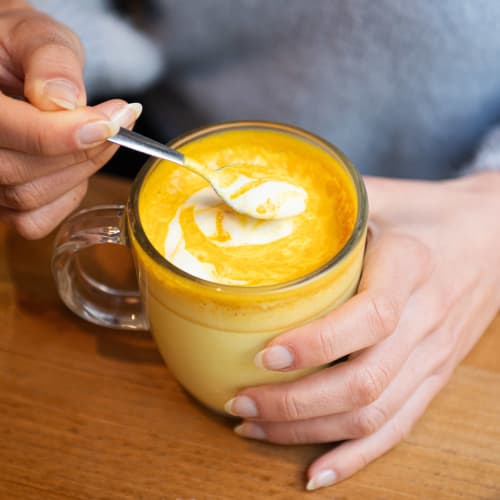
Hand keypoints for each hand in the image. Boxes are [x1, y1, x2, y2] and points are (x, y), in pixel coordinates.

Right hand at [0, 1, 140, 238]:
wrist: (9, 64)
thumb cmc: (19, 47)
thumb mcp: (36, 35)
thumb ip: (51, 61)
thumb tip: (65, 101)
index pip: (11, 130)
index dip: (66, 133)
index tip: (114, 122)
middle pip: (21, 172)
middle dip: (83, 151)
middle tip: (119, 122)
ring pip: (30, 198)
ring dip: (80, 171)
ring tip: (101, 136)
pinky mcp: (1, 201)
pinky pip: (33, 220)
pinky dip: (65, 197)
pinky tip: (76, 166)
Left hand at [225, 171, 499, 489]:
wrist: (492, 235)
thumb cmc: (425, 212)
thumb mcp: (380, 194)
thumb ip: (325, 202)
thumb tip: (254, 207)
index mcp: (410, 267)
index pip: (370, 318)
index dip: (315, 345)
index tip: (263, 356)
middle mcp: (425, 319)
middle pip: (364, 383)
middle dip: (294, 404)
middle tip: (239, 402)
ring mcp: (432, 356)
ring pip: (373, 414)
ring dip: (309, 431)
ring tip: (253, 428)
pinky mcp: (433, 376)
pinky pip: (398, 428)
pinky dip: (355, 458)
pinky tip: (315, 473)